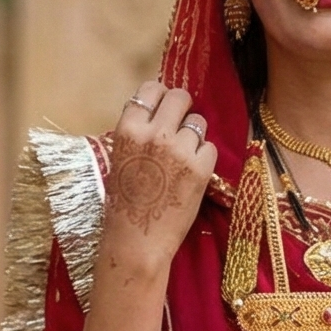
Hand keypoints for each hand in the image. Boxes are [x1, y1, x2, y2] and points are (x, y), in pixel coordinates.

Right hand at [102, 82, 216, 269]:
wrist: (137, 241)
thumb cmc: (124, 205)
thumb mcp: (120, 159)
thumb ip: (138, 133)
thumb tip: (159, 114)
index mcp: (128, 129)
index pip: (151, 89)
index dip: (161, 96)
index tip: (164, 108)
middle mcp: (154, 134)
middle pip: (179, 97)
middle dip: (183, 108)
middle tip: (181, 125)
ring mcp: (179, 150)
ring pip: (199, 123)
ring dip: (195, 136)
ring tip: (184, 158)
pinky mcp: (200, 169)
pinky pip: (210, 148)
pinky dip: (205, 159)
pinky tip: (192, 175)